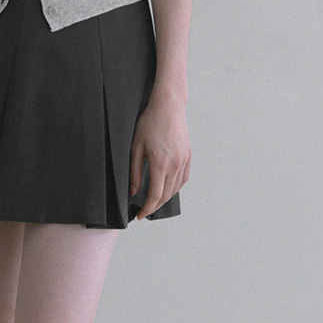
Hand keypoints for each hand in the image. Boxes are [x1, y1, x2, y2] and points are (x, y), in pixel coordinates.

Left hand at [129, 94, 190, 219]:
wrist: (168, 107)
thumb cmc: (149, 123)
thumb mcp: (136, 147)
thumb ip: (135, 172)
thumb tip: (134, 191)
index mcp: (160, 163)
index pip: (155, 195)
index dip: (147, 209)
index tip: (139, 215)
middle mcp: (174, 165)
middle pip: (166, 195)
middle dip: (154, 206)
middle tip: (144, 210)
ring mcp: (183, 161)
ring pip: (175, 189)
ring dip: (164, 198)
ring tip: (153, 201)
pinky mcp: (188, 156)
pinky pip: (183, 179)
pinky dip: (175, 188)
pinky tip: (167, 188)